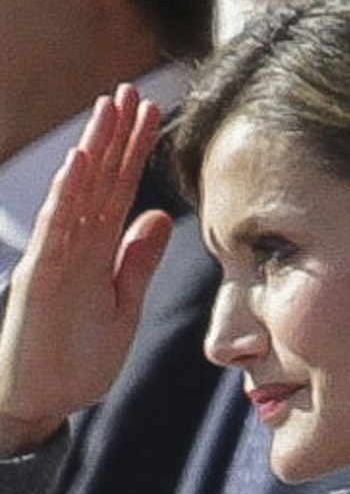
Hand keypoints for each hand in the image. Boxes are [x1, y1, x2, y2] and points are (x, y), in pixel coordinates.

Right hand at [0, 85, 172, 454]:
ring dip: (94, 151)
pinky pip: (57, 231)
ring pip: (79, 194)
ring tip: (108, 109)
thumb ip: (139, 261)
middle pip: (101, 181)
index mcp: (102, 251)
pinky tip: (81, 164)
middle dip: (116, 136)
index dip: (136, 153)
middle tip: (132, 91)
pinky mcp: (42, 279)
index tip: (155, 116)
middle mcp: (79, 245)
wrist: (46, 402)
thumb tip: (163, 215)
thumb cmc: (81, 356)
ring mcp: (59, 258)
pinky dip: (68, 196)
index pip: (122, 191)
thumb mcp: (124, 305)